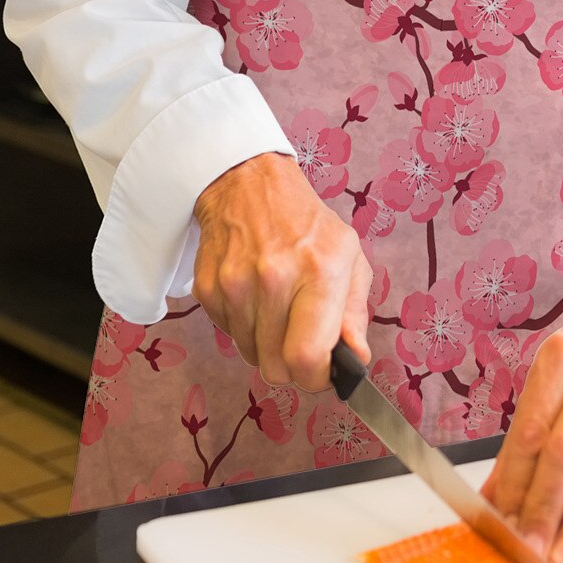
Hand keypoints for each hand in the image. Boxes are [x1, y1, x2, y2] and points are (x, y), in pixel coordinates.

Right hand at [192, 152, 371, 390]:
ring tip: (278, 310)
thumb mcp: (349, 257)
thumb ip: (354, 313)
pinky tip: (255, 298)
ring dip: (267, 345)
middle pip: (276, 367)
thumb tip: (355, 359)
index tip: (323, 371)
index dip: (316, 378)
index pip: (307, 356)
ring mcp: (235, 284)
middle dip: (293, 367)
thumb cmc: (307, 223)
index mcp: (319, 271)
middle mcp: (274, 278)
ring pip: (251, 356)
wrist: (248, 185)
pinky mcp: (207, 289)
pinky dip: (245, 328)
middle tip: (301, 342)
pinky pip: (229, 336)